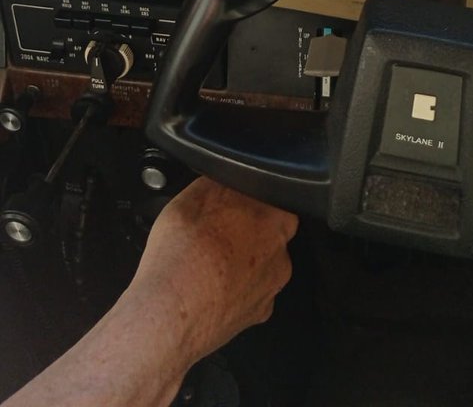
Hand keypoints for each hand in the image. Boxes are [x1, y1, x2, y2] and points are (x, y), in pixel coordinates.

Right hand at [130, 178, 297, 361]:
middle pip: (269, 232)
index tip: (230, 203)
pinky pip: (249, 295)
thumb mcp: (194, 196)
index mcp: (274, 220)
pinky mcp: (256, 316)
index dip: (250, 198)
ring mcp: (270, 289)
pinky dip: (233, 290)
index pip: (273, 198)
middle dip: (246, 230)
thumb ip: (219, 183)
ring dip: (240, 261)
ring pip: (260, 265)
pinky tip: (209, 288)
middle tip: (214, 232)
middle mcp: (280, 255)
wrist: (170, 315)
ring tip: (207, 262)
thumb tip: (224, 178)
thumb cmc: (182, 255)